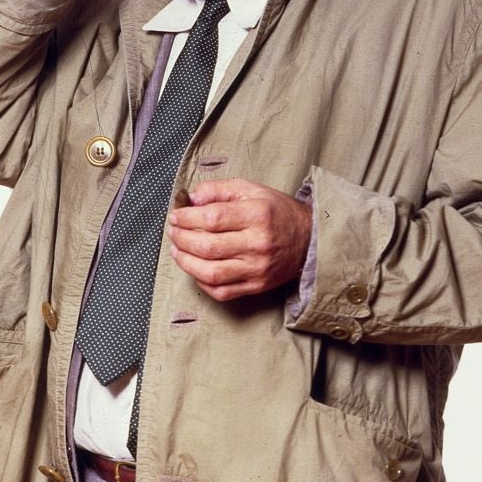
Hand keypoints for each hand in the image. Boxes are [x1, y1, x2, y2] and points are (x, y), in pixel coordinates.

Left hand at [168, 178, 312, 301]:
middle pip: (208, 247)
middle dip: (181, 239)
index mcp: (257, 215)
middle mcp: (258, 244)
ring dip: (186, 263)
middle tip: (173, 231)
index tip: (176, 216)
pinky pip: (222, 292)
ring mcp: (257, 269)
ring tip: (177, 251)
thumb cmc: (277, 212)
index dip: (187, 218)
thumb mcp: (251, 190)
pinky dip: (202, 283)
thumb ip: (219, 190)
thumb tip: (190, 198)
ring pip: (211, 273)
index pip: (212, 218)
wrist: (308, 239)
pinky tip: (195, 269)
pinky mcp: (256, 286)